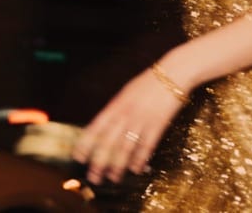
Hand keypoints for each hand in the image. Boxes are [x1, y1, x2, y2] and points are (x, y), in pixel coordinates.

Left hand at [71, 67, 186, 184]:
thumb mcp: (127, 92)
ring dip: (118, 165)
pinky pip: (146, 145)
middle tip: (93, 177)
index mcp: (116, 104)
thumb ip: (116, 108)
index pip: (96, 127)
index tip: (78, 157)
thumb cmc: (149, 82)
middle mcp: (126, 113)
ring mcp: (142, 119)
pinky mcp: (158, 124)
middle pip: (109, 141)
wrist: (173, 73)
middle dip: (99, 161)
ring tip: (113, 178)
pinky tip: (136, 169)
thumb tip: (104, 124)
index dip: (86, 143)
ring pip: (126, 147)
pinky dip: (140, 159)